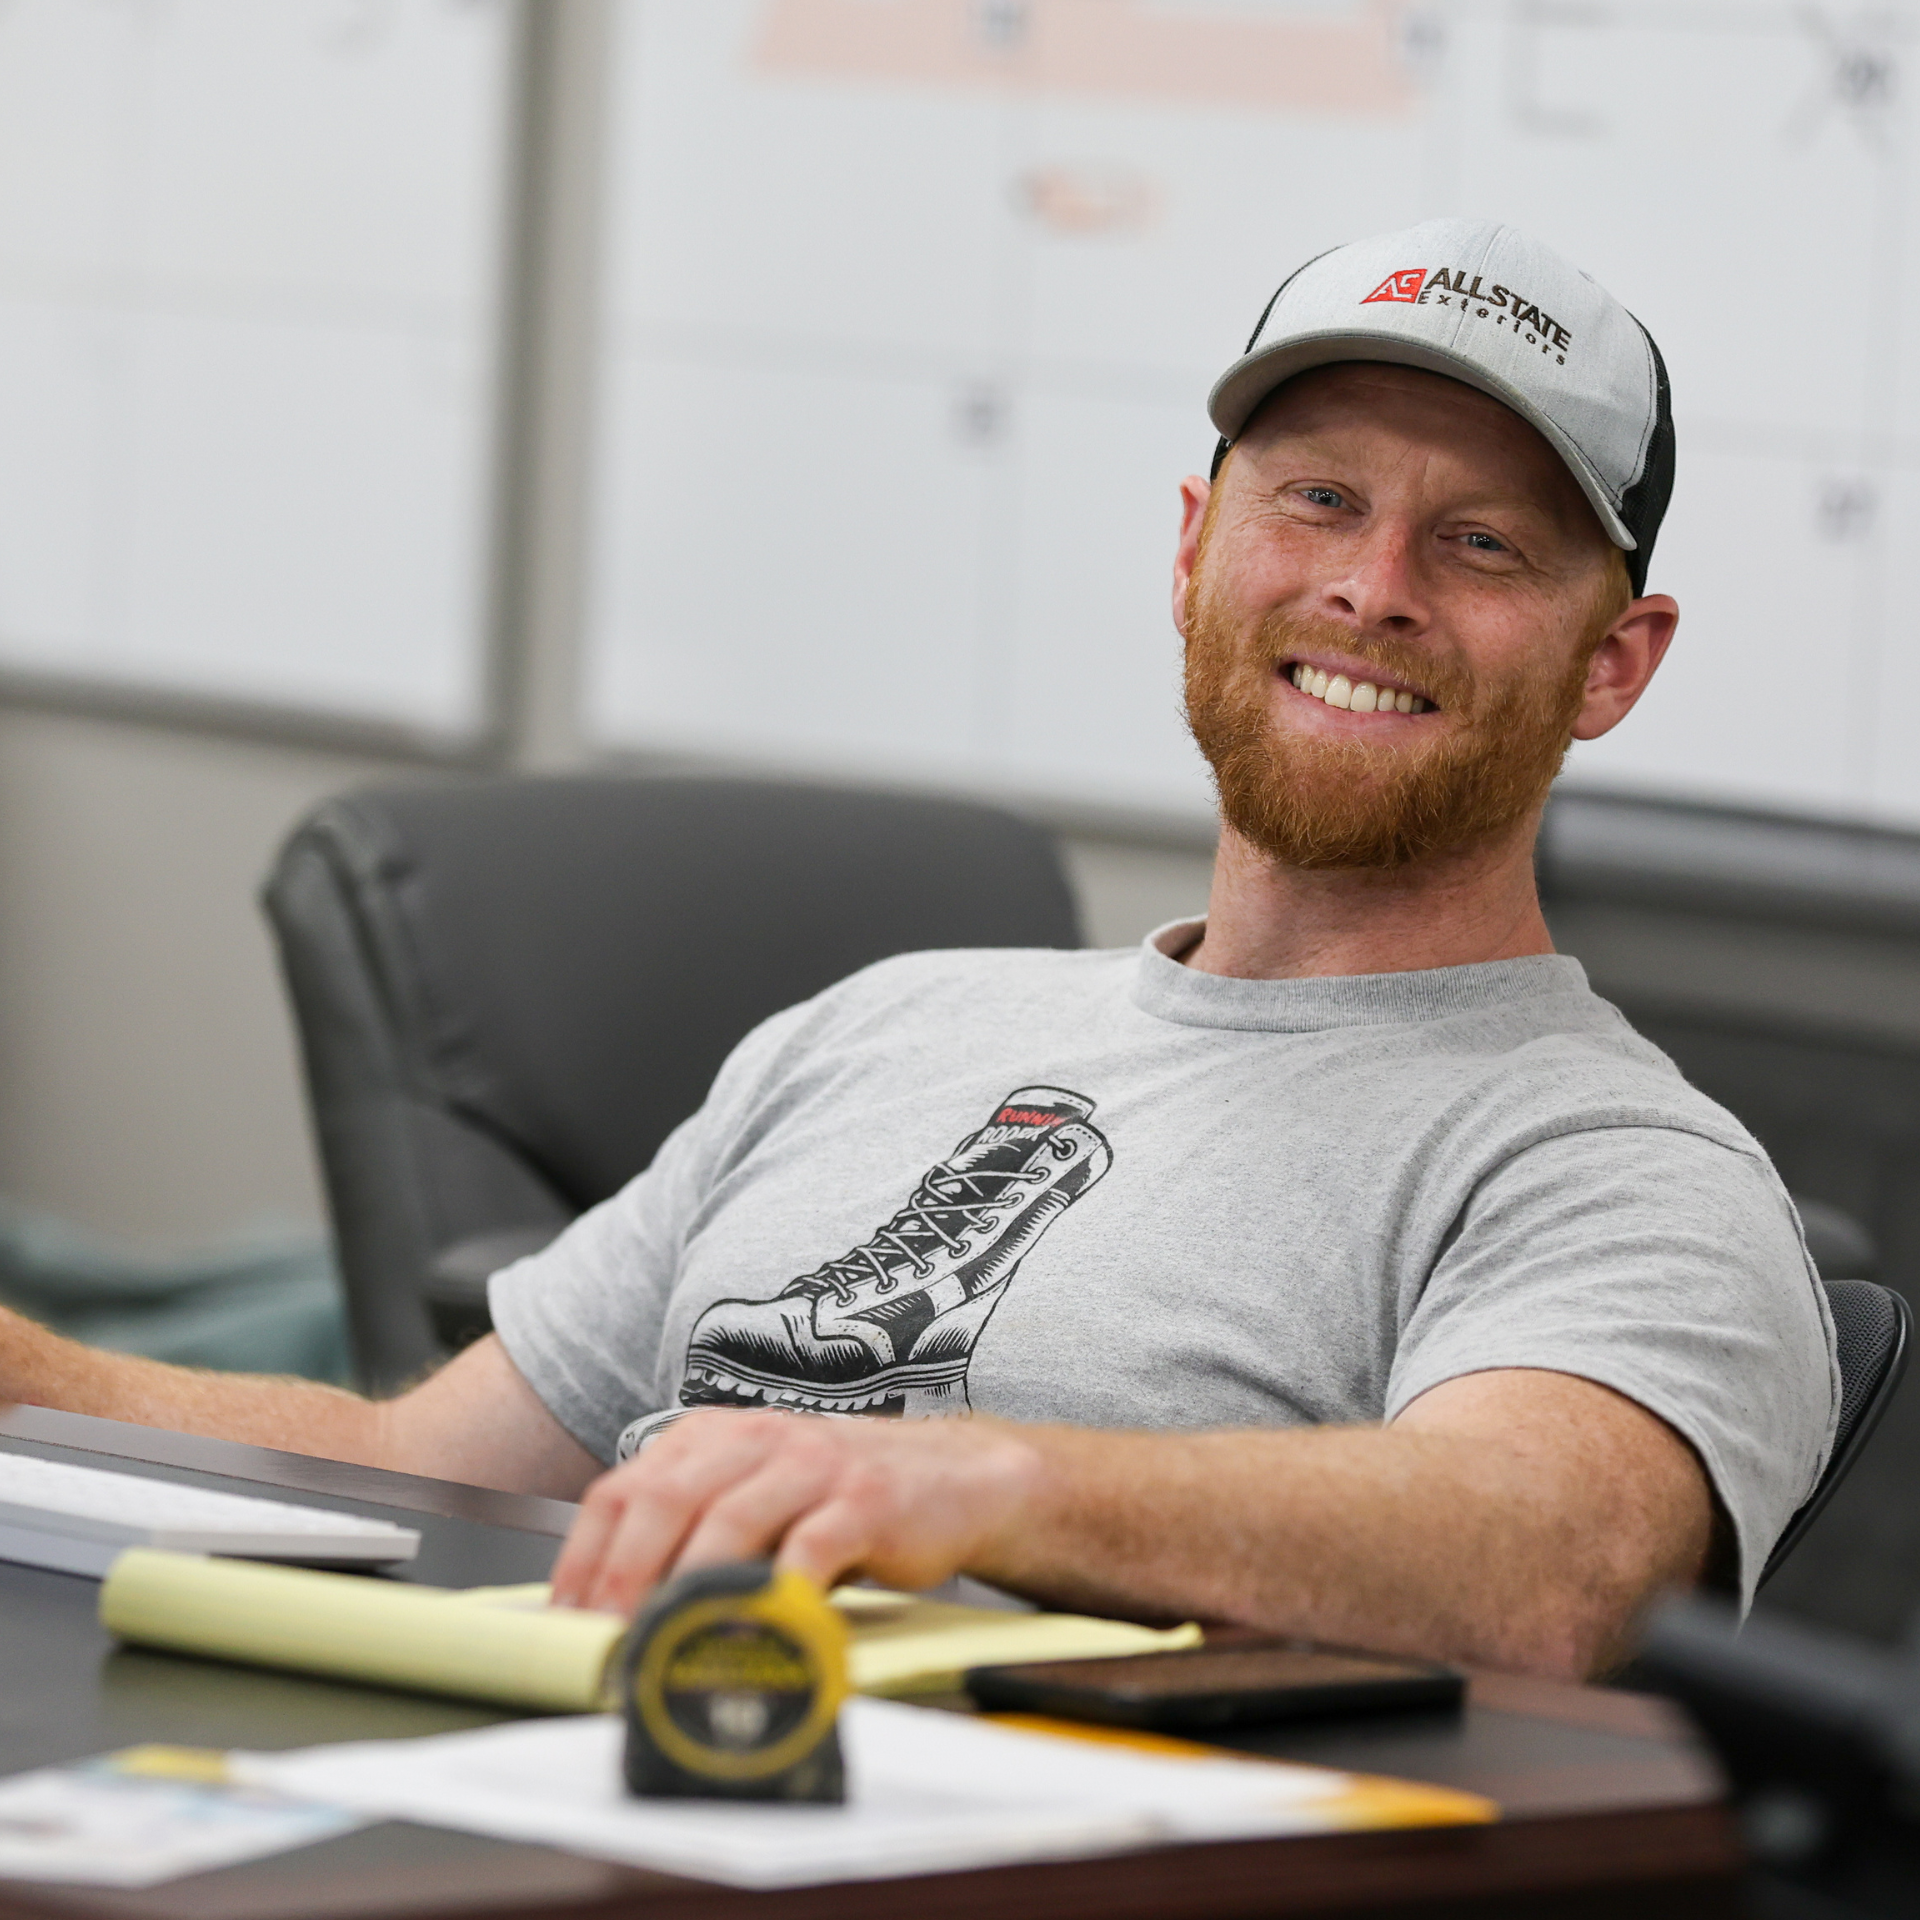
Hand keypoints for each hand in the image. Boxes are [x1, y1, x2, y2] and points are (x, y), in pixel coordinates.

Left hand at [547, 1409, 1042, 1615]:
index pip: (625, 1487)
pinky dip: (776, 1595)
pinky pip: (809, 1550)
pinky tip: (756, 1631)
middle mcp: (758, 1438)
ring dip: (687, 1590)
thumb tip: (615, 1613)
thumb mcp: (758, 1497)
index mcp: (716, 1435)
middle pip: (667, 1499)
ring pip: (729, 1520)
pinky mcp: (865, 1500)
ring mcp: (813, 1465)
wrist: (955, 1477)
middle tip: (605, 1638)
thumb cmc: (843, 1498)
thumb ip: (695, 1533)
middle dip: (624, 1575)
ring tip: (663, 1643)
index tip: (566, 1617)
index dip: (585, 1555)